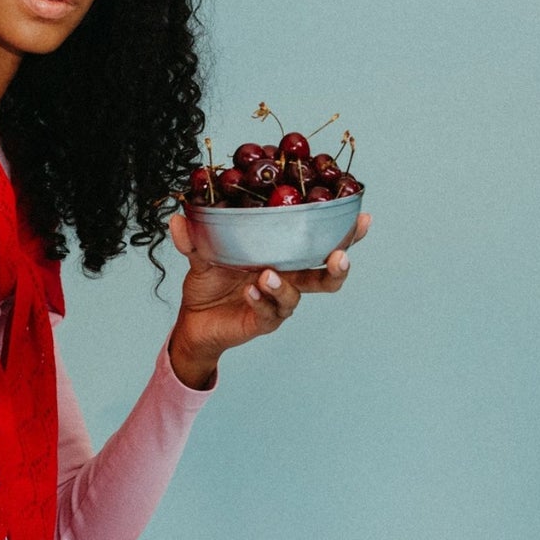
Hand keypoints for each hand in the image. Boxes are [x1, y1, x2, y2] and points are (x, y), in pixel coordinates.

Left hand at [166, 210, 370, 386]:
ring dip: (284, 285)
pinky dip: (261, 300)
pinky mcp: (262, 322)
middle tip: (339, 256)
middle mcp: (287, 279)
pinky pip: (269, 313)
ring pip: (297, 295)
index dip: (344, 233)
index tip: (361, 216)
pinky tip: (251, 290)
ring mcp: (276, 302)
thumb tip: (179, 217)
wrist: (192, 321)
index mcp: (282, 256)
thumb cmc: (209, 282)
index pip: (318, 242)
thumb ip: (195, 237)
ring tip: (268, 274)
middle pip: (325, 274)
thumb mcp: (201, 254)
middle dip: (338, 265)